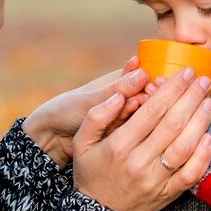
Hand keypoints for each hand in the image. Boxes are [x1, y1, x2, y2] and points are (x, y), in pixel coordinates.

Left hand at [22, 57, 149, 166]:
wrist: (54, 137)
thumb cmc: (69, 110)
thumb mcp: (92, 100)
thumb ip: (117, 89)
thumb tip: (142, 73)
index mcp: (122, 80)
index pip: (148, 77)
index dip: (156, 80)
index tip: (154, 85)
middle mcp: (129, 96)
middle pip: (152, 97)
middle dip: (153, 99)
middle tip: (143, 103)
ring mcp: (129, 116)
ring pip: (147, 116)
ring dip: (147, 117)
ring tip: (135, 118)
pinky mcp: (127, 134)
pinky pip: (140, 132)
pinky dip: (140, 132)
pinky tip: (137, 134)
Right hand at [73, 68, 210, 210]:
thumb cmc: (91, 172)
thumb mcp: (81, 143)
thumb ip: (96, 116)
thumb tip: (120, 95)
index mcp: (118, 146)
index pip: (152, 111)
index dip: (171, 89)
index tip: (184, 73)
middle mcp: (138, 163)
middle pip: (172, 125)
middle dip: (190, 98)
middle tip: (203, 81)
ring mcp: (155, 181)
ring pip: (184, 147)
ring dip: (201, 122)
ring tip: (210, 102)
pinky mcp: (167, 195)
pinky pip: (191, 174)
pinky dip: (203, 155)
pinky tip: (210, 136)